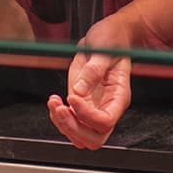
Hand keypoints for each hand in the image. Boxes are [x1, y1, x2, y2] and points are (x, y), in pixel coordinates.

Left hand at [47, 11, 139, 149]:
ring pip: (80, 136)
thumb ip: (93, 71)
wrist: (109, 34)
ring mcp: (94, 107)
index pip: (105, 121)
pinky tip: (54, 100)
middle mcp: (108, 106)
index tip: (72, 97)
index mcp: (119, 96)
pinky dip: (58, 117)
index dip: (86, 115)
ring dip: (63, 124)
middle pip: (94, 138)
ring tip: (54, 102)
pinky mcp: (82, 103)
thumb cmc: (112, 40)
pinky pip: (71, 123)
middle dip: (73, 128)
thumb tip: (79, 90)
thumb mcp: (104, 50)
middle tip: (60, 108)